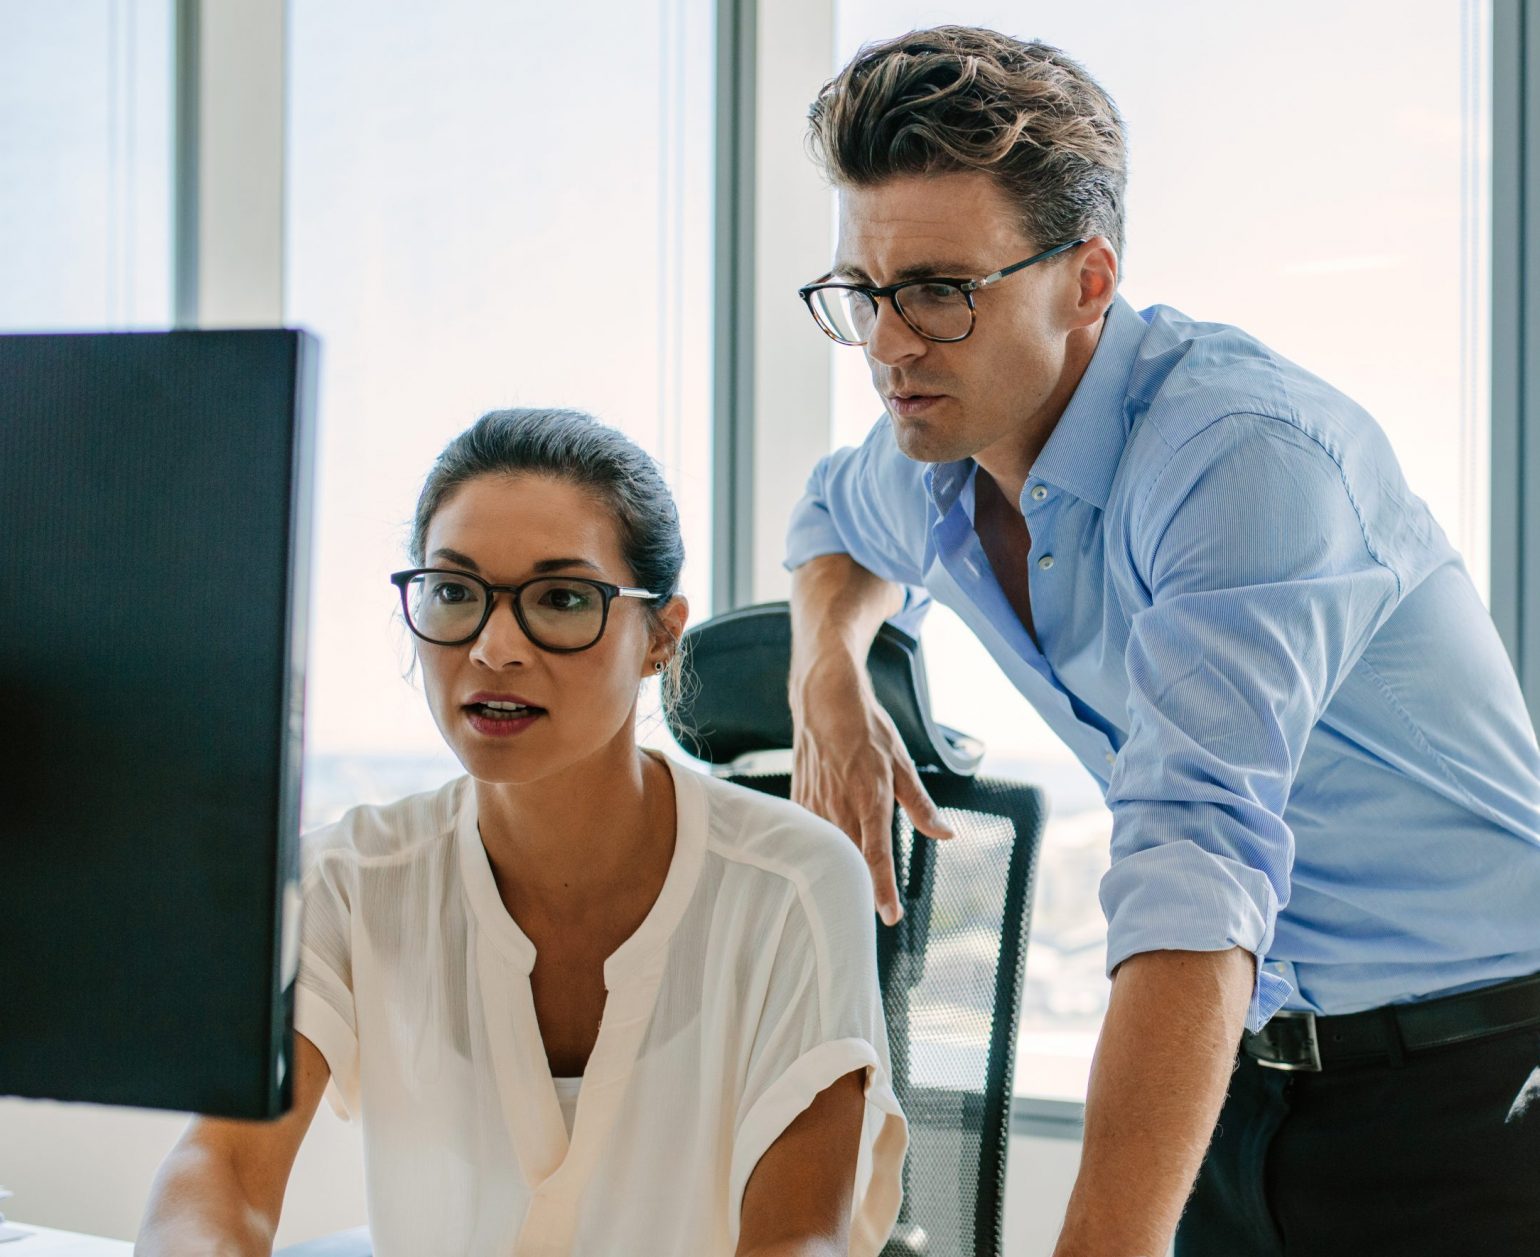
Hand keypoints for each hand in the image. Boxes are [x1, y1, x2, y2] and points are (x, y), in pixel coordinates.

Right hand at [790, 652, 953, 924]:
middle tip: (870, 913)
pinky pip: (809, 835)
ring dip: (838, 872)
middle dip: (859, 889)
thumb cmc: (867, 730)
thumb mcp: (903, 764)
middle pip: (849, 860)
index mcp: (871, 798)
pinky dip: (818, 850)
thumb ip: (922, 805)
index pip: (877, 854)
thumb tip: (946, 834)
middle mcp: (840, 806)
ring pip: (826, 851)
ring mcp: (815, 805)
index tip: (889, 916)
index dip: (883, 888)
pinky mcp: (799, 801)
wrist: (824, 701)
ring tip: (846, 896)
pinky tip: (824, 858)